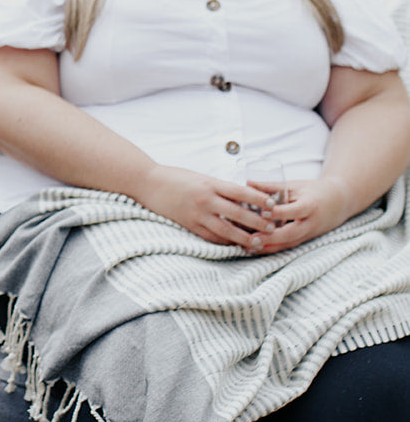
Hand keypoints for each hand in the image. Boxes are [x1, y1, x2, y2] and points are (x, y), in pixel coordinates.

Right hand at [142, 165, 282, 248]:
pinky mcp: (189, 225)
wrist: (147, 182)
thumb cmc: (175, 177)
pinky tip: (235, 245)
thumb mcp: (201, 177)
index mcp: (210, 183)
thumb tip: (242, 199)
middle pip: (238, 214)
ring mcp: (197, 214)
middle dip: (257, 222)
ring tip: (258, 242)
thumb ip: (219, 188)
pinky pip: (211, 237)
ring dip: (244, 238)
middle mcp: (205, 199)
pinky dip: (225, 242)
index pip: (242, 192)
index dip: (260, 200)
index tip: (273, 206)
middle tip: (272, 228)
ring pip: (226, 230)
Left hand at [243, 175, 349, 251]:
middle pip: (291, 233)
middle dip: (271, 238)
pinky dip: (273, 248)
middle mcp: (310, 223)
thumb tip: (247, 183)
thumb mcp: (295, 185)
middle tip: (252, 239)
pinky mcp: (305, 240)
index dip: (279, 212)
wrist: (339, 202)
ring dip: (269, 247)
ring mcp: (308, 234)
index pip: (294, 211)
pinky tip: (256, 249)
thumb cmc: (313, 190)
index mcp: (310, 205)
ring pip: (288, 244)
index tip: (262, 212)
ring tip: (249, 247)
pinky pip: (288, 246)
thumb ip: (271, 186)